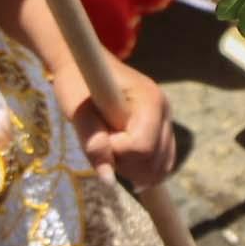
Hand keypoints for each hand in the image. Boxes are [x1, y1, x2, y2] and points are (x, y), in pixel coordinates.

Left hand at [55, 59, 177, 186]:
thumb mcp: (78, 112)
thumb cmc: (78, 82)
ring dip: (135, 171)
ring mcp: (167, 120)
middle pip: (155, 160)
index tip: (98, 137)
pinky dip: (145, 170)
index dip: (117, 151)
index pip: (142, 146)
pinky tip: (126, 165)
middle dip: (126, 165)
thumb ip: (93, 143)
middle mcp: (165, 110)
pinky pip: (163, 162)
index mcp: (149, 99)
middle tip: (103, 148)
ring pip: (162, 166)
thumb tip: (109, 180)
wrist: (85, 65)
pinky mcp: (163, 130)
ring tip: (112, 153)